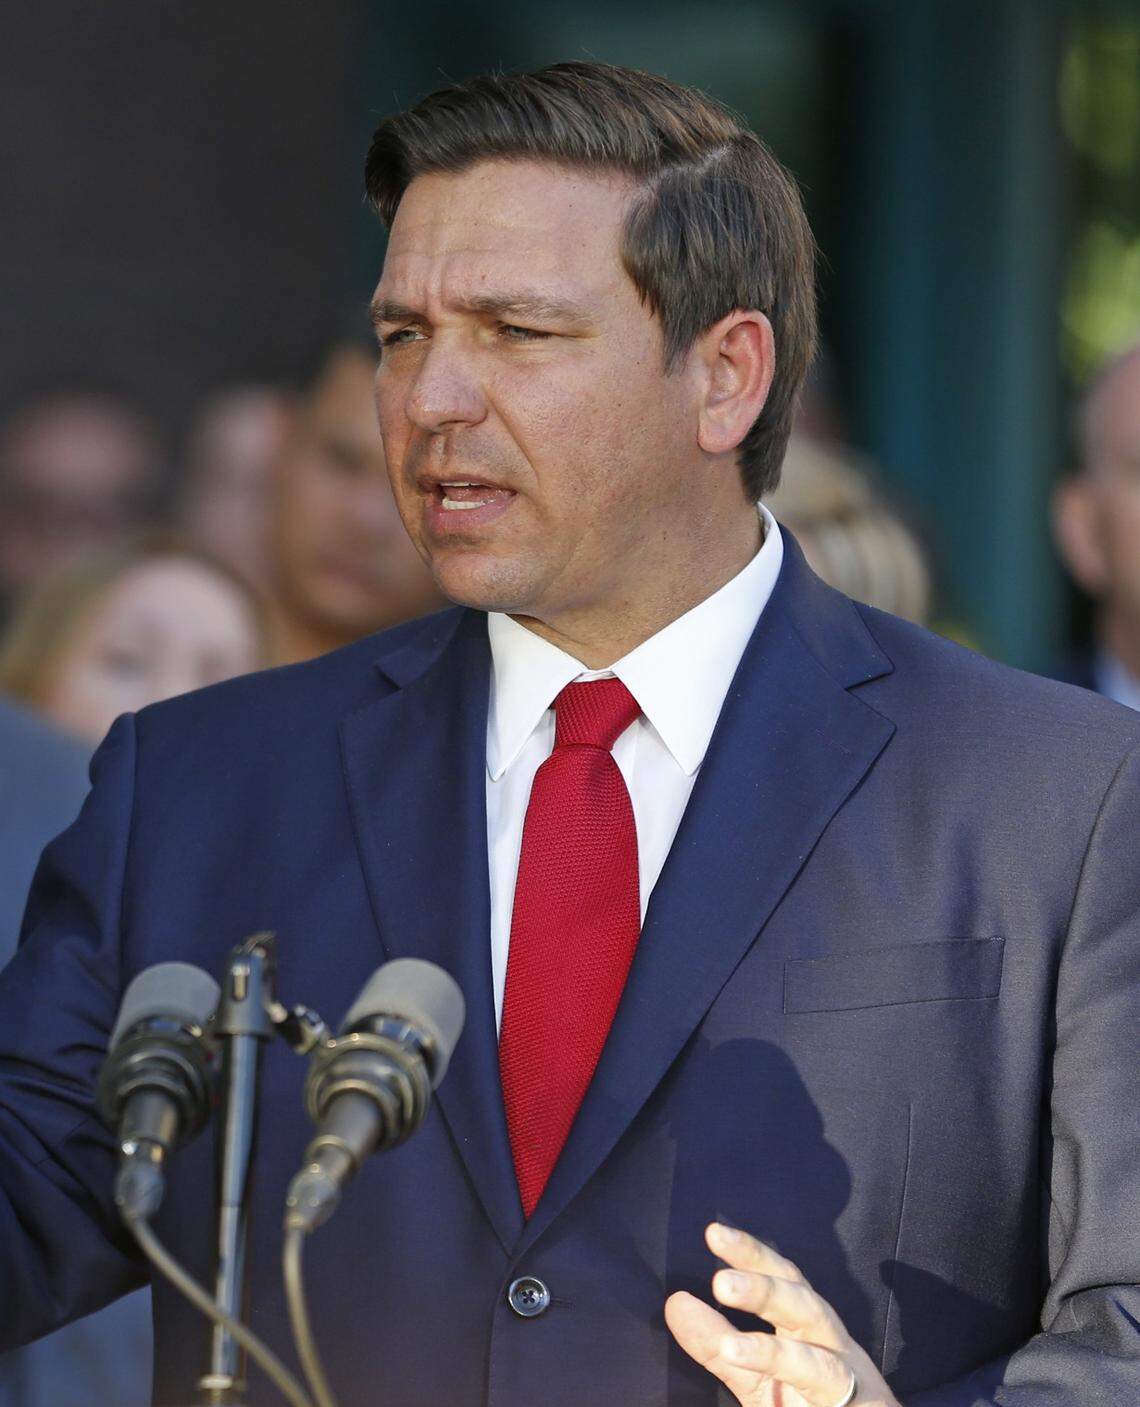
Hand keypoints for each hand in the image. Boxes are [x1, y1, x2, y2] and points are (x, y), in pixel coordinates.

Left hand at [665, 1223, 901, 1406]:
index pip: (783, 1278)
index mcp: (808, 1327)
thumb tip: (676, 1302)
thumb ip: (716, 1343)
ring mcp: (850, 1386)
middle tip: (722, 1284)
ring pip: (819, 1365)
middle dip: (766, 1292)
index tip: (714, 1233)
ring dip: (774, 1355)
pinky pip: (829, 1402)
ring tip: (730, 1351)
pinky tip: (767, 1392)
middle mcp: (832, 1347)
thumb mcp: (753, 1375)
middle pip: (805, 1307)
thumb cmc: (805, 1403)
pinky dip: (797, 1392)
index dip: (752, 1254)